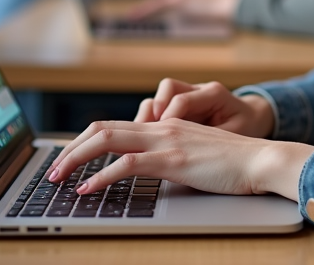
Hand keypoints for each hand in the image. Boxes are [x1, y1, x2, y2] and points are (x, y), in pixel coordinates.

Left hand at [44, 118, 313, 200]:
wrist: (260, 158)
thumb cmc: (233, 161)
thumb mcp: (194, 153)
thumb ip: (170, 155)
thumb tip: (148, 170)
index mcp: (164, 124)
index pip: (113, 125)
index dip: (84, 141)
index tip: (69, 159)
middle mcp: (160, 126)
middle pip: (101, 128)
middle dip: (71, 149)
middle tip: (53, 170)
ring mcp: (165, 141)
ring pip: (106, 140)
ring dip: (75, 160)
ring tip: (58, 178)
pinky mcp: (172, 160)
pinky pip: (126, 164)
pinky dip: (101, 177)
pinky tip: (87, 189)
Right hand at [133, 78, 274, 137]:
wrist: (254, 121)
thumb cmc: (246, 128)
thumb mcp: (235, 134)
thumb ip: (214, 139)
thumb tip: (193, 151)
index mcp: (215, 94)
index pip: (183, 99)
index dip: (169, 116)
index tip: (161, 135)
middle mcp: (200, 90)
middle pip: (167, 89)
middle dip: (152, 110)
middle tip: (143, 131)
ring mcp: (190, 95)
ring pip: (161, 95)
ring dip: (150, 114)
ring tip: (142, 135)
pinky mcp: (183, 106)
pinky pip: (162, 107)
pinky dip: (153, 120)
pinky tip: (149, 137)